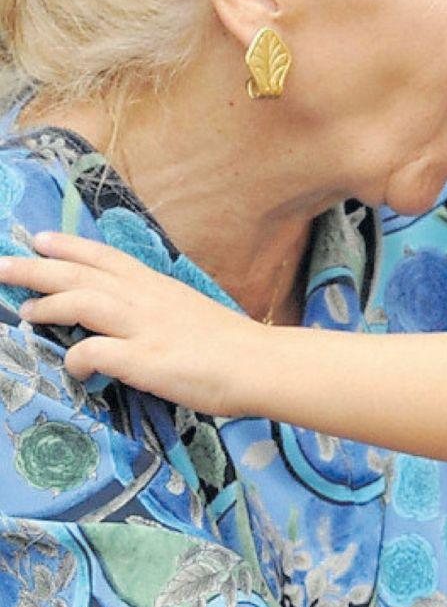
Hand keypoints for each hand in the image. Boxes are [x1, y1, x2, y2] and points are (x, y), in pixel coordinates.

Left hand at [0, 232, 260, 415]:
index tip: (39, 239)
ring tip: (24, 312)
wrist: (261, 364)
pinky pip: (94, 352)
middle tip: (2, 266)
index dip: (69, 247)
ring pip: (81, 301)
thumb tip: (135, 325)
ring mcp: (144, 327)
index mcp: (158, 287)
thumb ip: (159, 314)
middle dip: (36, 268)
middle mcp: (146, 299)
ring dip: (46, 304)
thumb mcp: (191, 314)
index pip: (106, 257)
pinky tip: (73, 367)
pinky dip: (76, 357)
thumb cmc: (233, 345)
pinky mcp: (145, 359)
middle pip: (82, 274)